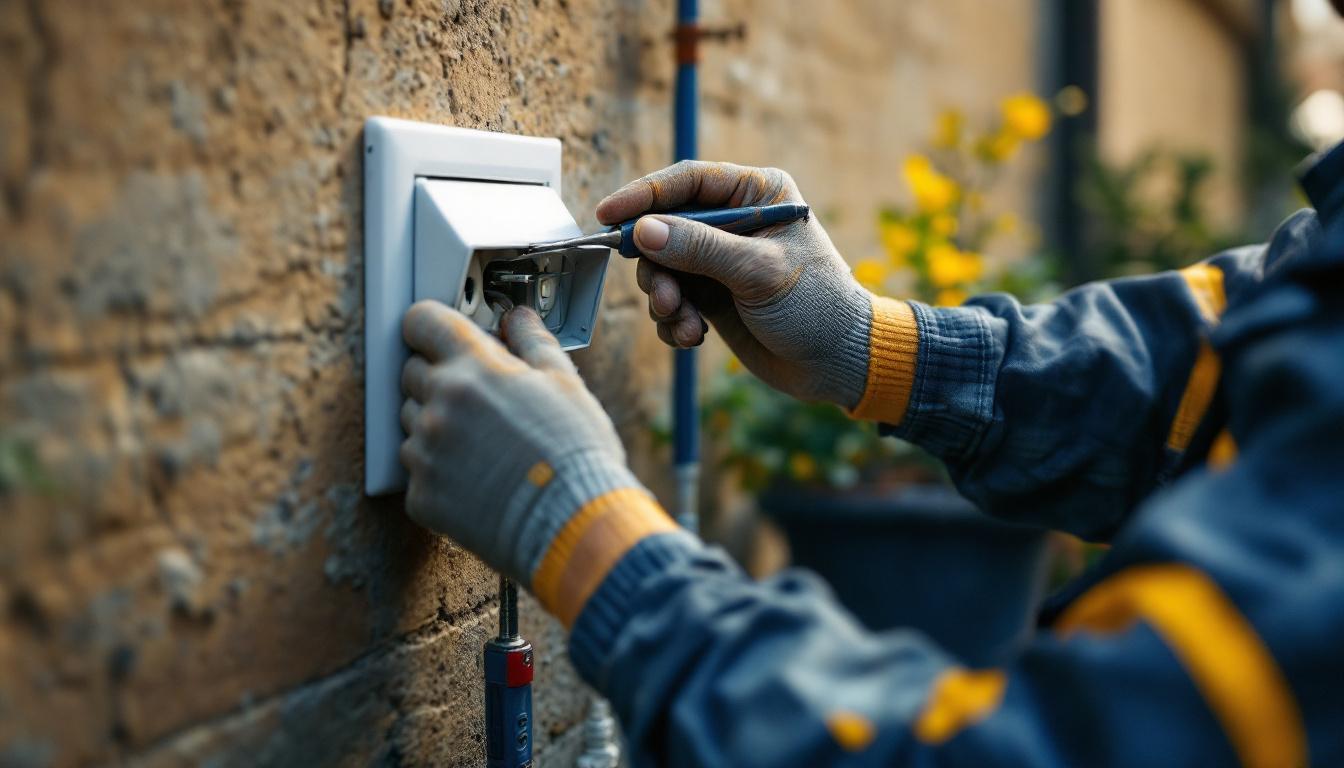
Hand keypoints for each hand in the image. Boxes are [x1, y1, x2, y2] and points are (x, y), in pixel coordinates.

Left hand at [399, 301, 641, 586]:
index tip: (438, 333)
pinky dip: (440, 470)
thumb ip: (532, 342)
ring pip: (413, 423)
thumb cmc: (576, 455)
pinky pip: (418, 471)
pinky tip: (478, 477)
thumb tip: (518, 320)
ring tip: (485, 444)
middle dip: (440, 375)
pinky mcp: (421, 495)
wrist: (573, 525)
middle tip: (480, 396)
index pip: (423, 321)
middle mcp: (439, 405)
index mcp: (473, 368)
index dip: (430, 325)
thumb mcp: (566, 384)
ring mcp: (425, 453)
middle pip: (412, 372)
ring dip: (438, 424)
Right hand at [597, 161, 873, 408]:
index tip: (609, 216)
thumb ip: (699, 247)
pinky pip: (673, 301)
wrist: (839, 363)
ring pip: (663, 268)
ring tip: (686, 324)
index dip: (644, 196)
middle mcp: (735, 221)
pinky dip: (674, 321)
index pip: (687, 182)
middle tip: (664, 297)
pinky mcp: (713, 296)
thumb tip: (644, 230)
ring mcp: (721, 261)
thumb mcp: (757, 271)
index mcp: (757, 194)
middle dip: (657, 267)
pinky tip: (692, 337)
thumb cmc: (817, 306)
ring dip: (665, 300)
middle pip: (665, 228)